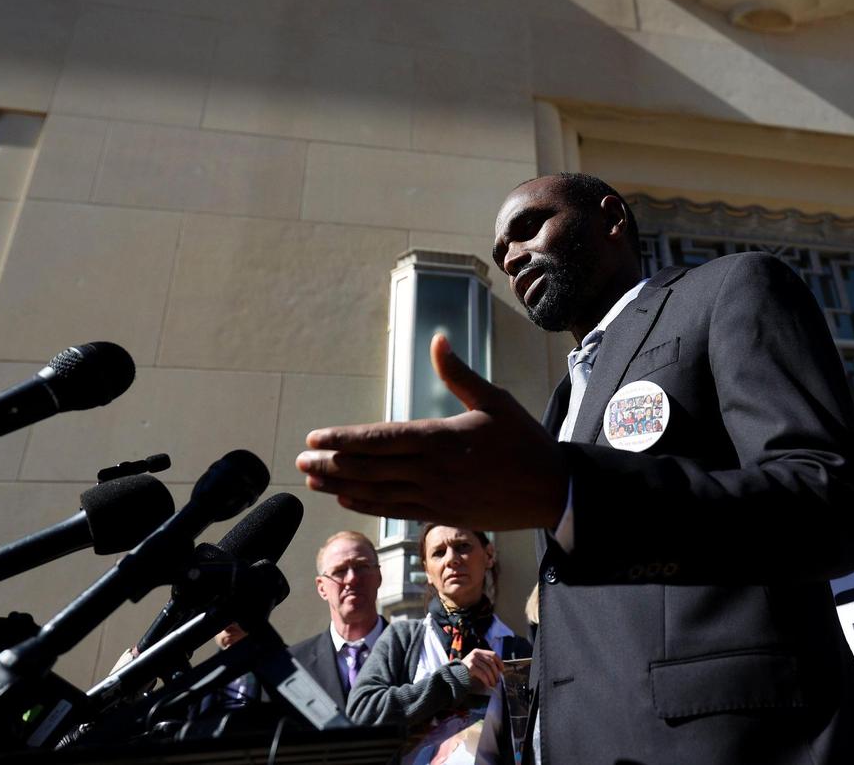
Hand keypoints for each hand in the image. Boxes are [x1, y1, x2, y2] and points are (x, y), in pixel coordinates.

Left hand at [296, 334, 568, 530]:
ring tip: (313, 480)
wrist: (552, 490)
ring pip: (378, 492)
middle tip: (301, 460)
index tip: (317, 438)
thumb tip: (438, 340)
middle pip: (371, 467)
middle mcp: (433, 470)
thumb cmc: (524, 441)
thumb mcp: (495, 400)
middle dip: (332, 464)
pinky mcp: (442, 513)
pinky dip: (369, 505)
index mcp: (442, 438)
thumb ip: (458, 373)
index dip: (345, 440)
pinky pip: (397, 510)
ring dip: (342, 486)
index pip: (382, 440)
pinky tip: (348, 500)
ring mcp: (435, 496)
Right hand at [460, 649, 503, 691]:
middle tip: (498, 680)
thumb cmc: (467, 671)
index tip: (502, 670)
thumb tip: (499, 670)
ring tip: (493, 684)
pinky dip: (487, 680)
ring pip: (488, 669)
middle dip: (496, 672)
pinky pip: (482, 674)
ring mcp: (472, 660)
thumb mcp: (476, 663)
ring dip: (492, 678)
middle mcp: (475, 653)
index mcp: (478, 651)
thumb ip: (485, 663)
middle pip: (491, 662)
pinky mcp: (470, 667)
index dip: (499, 662)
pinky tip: (488, 684)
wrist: (455, 675)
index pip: (493, 654)